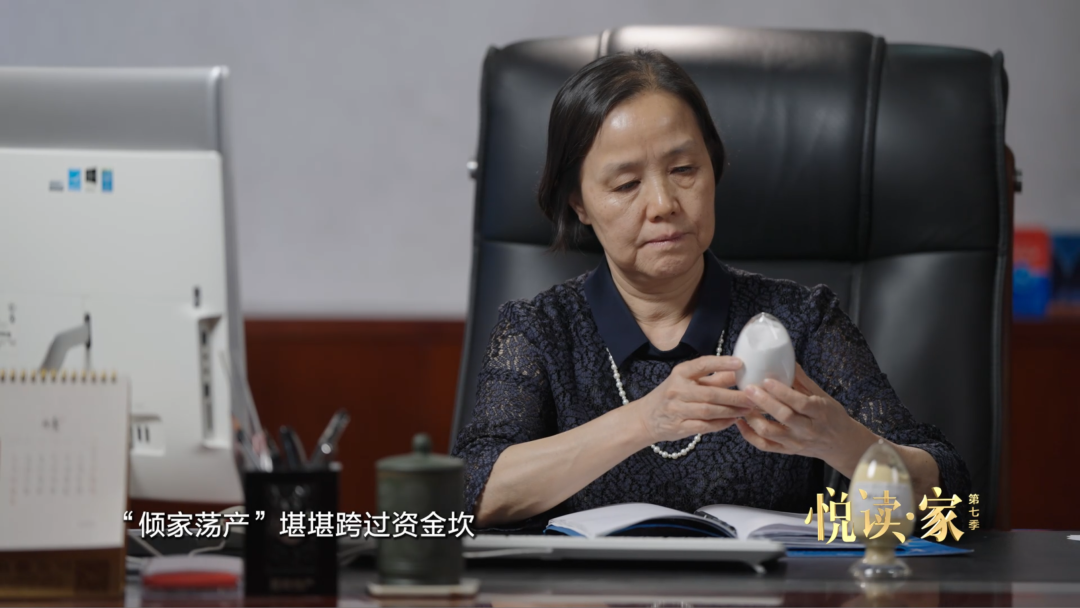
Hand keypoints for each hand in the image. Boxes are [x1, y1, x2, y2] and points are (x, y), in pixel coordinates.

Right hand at [630, 356, 754, 444]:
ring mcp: (677, 410)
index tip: (740, 363)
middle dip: (735, 396)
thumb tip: (738, 372)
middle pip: (711, 393)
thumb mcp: (687, 381)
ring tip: (747, 410)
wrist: (646, 418)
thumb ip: (712, 378)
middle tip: (753, 397)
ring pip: (709, 411)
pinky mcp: (679, 427)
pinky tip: (732, 420)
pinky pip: (704, 426)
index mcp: (680, 373)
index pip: (702, 364)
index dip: (721, 363)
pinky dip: (721, 424)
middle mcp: (677, 390)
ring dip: (731, 411)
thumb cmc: (671, 396)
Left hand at [735, 364, 877, 467]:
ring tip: (742, 403)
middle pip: (784, 417)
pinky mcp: (787, 451)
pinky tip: (740, 421)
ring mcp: (796, 443)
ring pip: (770, 433)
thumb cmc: (832, 416)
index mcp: (819, 413)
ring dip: (753, 418)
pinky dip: (749, 435)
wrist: (841, 444)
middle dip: (764, 402)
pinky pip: (764, 445)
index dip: (782, 392)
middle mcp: (808, 430)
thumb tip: (788, 360)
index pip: (799, 403)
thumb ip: (804, 381)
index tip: (766, 380)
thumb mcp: (823, 396)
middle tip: (748, 388)